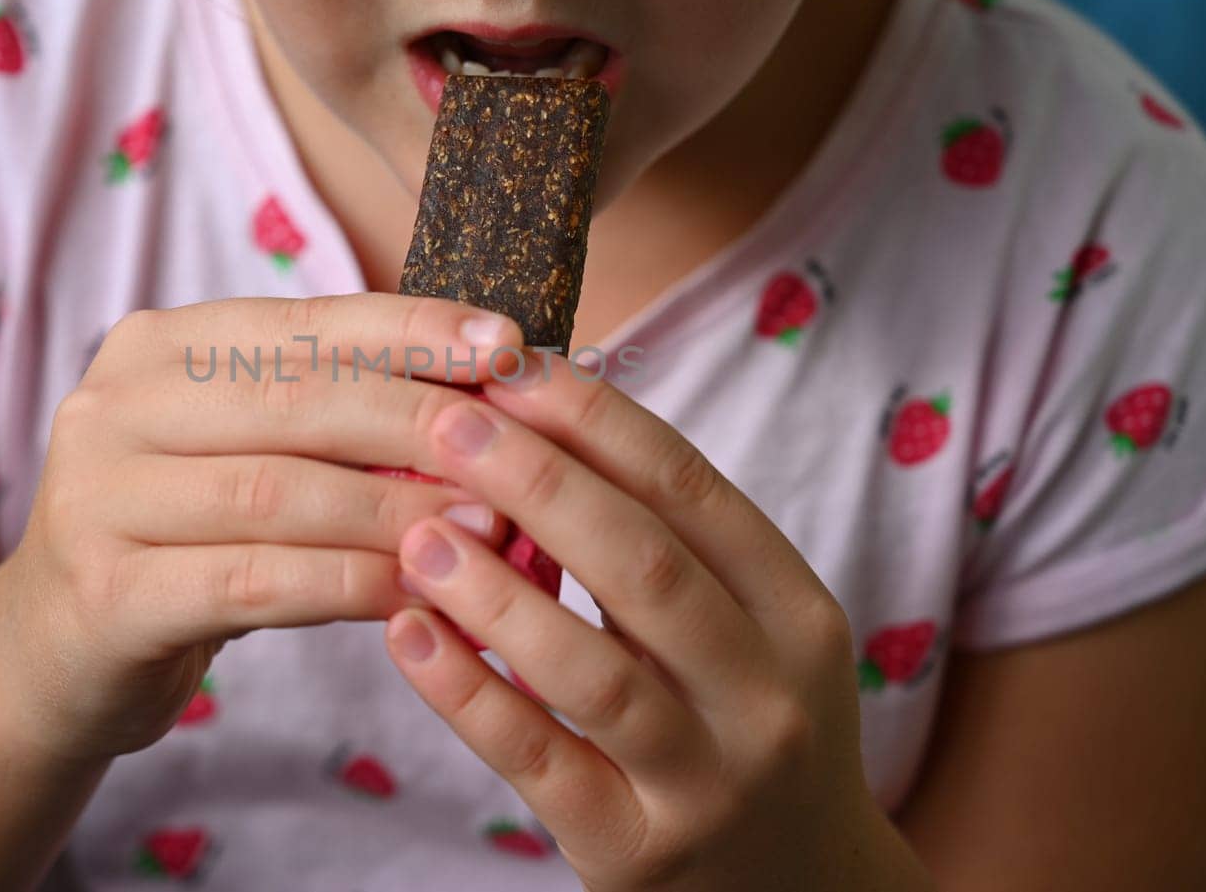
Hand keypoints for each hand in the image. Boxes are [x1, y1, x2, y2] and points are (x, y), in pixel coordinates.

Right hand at [0, 295, 519, 763]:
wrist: (57, 652)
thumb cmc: (184, 538)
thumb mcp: (242, 453)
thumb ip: (328, 419)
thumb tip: (483, 404)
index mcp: (156, 347)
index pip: (301, 322)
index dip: (410, 329)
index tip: (507, 342)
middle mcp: (112, 406)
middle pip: (295, 399)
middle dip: (419, 421)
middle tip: (515, 453)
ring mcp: (96, 498)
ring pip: (278, 492)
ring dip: (396, 510)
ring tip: (488, 531)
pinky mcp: (106, 594)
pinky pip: (253, 580)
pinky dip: (347, 585)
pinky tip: (414, 594)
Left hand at [384, 351, 934, 890]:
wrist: (797, 886)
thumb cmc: (741, 721)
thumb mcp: (746, 629)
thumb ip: (664, 542)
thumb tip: (537, 418)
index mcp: (797, 611)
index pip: (692, 490)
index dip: (597, 419)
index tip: (511, 366)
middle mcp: (768, 694)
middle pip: (645, 566)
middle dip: (540, 482)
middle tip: (448, 420)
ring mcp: (708, 782)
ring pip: (593, 671)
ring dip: (495, 590)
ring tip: (414, 528)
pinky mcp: (636, 851)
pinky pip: (541, 762)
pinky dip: (468, 694)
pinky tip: (407, 634)